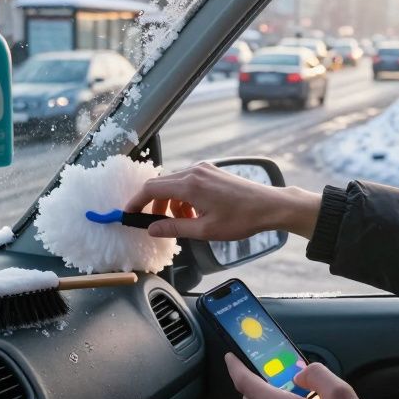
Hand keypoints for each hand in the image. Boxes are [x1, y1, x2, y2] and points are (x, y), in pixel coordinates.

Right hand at [123, 162, 320, 239]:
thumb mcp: (204, 230)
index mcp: (190, 184)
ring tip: (182, 222)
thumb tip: (152, 228)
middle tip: (155, 224)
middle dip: (154, 205)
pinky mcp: (212, 171)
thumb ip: (174, 228)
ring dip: (171, 203)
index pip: (151, 189)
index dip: (136, 202)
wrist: (269, 206)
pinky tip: (194, 213)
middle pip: (160, 184)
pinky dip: (184, 197)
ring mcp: (204, 169)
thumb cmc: (241, 218)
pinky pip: (188, 182)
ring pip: (174, 184)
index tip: (129, 214)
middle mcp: (194, 171)